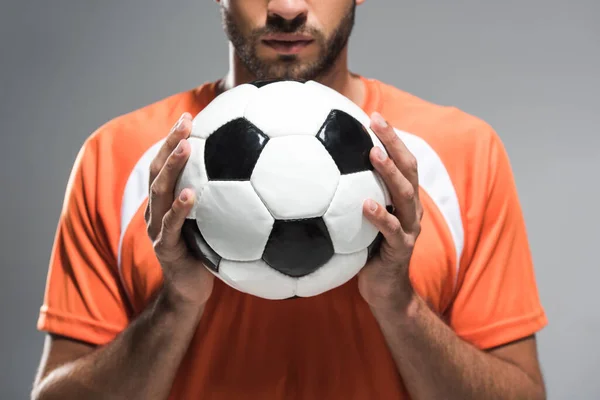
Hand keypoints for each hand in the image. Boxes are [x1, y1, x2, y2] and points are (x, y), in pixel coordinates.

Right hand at [145, 112, 213, 307]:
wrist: (190, 292)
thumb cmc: (205, 255)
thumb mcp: (212, 224)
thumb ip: (219, 201)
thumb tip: (253, 175)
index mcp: (167, 202)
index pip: (165, 164)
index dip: (172, 139)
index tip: (188, 116)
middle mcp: (157, 211)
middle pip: (158, 170)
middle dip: (169, 142)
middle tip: (185, 121)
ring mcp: (157, 229)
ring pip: (160, 192)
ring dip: (172, 167)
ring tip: (185, 147)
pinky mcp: (165, 248)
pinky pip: (171, 226)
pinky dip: (180, 209)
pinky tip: (192, 194)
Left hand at [358, 112, 422, 310]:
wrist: (385, 291)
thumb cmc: (367, 252)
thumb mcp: (360, 221)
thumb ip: (350, 199)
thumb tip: (317, 175)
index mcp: (402, 199)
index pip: (401, 160)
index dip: (391, 137)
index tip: (372, 115)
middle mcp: (410, 209)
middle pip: (409, 168)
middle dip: (393, 142)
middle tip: (376, 120)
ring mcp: (409, 228)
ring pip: (404, 195)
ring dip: (389, 172)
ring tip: (374, 154)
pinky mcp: (401, 250)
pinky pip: (391, 231)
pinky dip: (379, 216)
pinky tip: (364, 204)